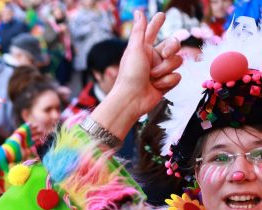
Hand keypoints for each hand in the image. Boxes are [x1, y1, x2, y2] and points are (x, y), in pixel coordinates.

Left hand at [94, 12, 181, 136]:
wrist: (131, 99)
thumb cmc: (130, 74)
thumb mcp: (134, 50)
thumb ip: (140, 30)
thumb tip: (139, 12)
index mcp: (144, 49)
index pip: (152, 33)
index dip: (156, 24)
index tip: (161, 15)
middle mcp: (153, 58)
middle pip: (174, 45)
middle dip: (172, 48)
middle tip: (165, 54)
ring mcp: (160, 70)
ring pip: (177, 61)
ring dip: (165, 69)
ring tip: (152, 77)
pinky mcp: (166, 83)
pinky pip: (177, 76)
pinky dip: (167, 81)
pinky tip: (156, 86)